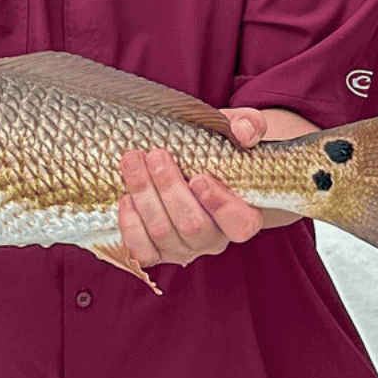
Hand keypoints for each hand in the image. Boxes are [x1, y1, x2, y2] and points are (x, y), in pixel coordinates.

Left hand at [114, 107, 301, 269]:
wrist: (194, 164)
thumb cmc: (221, 149)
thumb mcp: (241, 130)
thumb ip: (250, 125)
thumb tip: (242, 133)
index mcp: (243, 215)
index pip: (240, 224)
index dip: (220, 205)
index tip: (199, 178)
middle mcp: (213, 239)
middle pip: (192, 226)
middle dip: (170, 189)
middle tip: (157, 155)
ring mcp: (184, 248)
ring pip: (162, 233)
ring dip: (144, 195)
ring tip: (132, 161)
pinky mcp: (156, 252)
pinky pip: (142, 250)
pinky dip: (131, 225)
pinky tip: (126, 197)